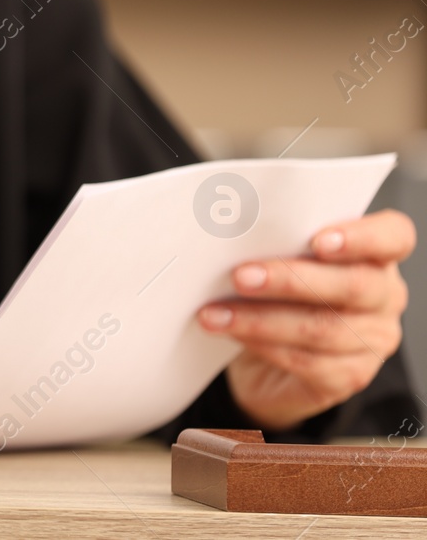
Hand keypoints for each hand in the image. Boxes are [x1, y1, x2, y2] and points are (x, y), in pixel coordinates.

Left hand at [197, 209, 414, 431]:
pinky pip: (308, 362)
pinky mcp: (350, 377)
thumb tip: (233, 233)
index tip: (319, 240)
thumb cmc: (275, 294)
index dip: (363, 237)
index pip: (394, 237)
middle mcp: (384, 298)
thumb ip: (276, 244)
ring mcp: (373, 341)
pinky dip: (263, 344)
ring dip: (261, 319)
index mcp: (375, 257)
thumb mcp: (278, 260)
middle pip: (354, 285)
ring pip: (323, 328)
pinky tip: (231, 333)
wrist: (264, 359)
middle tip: (241, 276)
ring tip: (215, 312)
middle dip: (291, 280)